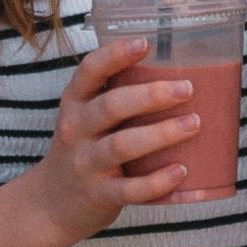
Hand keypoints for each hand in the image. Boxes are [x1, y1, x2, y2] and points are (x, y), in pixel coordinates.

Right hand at [28, 38, 201, 243]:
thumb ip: (119, 95)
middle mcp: (76, 130)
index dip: (115, 55)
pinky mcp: (100, 195)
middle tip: (187, 88)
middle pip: (111, 106)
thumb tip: (181, 69)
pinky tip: (182, 171)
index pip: (89, 71)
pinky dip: (158, 182)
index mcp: (75, 102)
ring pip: (122, 145)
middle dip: (151, 95)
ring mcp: (86, 164)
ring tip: (194, 123)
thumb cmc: (85, 147)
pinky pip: (130, 189)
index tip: (145, 43)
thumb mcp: (87, 116)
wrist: (52, 203)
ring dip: (161, 134)